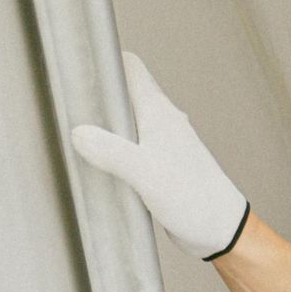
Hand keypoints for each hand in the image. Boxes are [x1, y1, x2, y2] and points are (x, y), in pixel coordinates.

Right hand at [71, 55, 248, 259]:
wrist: (221, 231)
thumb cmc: (193, 198)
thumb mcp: (145, 172)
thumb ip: (111, 152)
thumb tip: (78, 134)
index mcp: (159, 112)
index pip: (131, 68)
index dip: (107, 60)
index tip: (80, 64)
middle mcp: (161, 123)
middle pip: (125, 95)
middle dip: (99, 95)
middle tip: (69, 103)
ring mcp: (161, 146)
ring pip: (127, 125)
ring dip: (105, 127)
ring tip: (76, 133)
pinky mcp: (159, 169)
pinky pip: (131, 151)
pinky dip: (114, 152)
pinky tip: (98, 164)